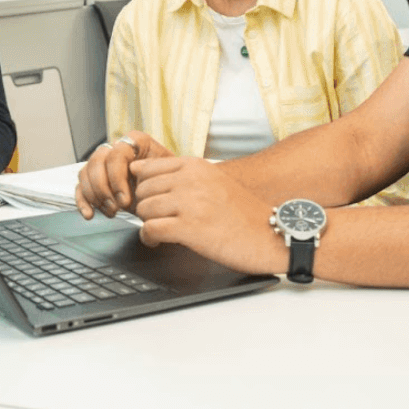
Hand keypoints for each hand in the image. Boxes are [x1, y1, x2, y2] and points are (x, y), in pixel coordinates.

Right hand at [75, 132, 169, 218]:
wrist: (167, 191)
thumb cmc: (169, 182)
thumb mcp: (168, 175)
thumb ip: (155, 174)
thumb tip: (137, 179)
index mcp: (136, 141)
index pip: (116, 153)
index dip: (117, 178)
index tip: (125, 200)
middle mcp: (116, 147)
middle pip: (97, 161)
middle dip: (104, 189)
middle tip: (117, 207)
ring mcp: (104, 163)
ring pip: (86, 173)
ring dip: (95, 196)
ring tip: (111, 212)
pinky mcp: (95, 179)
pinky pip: (80, 187)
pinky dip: (82, 201)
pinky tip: (90, 214)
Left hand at [131, 157, 286, 275]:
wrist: (269, 235)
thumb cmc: (241, 212)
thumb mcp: (212, 180)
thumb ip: (180, 174)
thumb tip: (138, 168)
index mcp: (195, 166)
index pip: (147, 168)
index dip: (145, 188)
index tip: (154, 200)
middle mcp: (191, 179)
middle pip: (142, 189)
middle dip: (146, 206)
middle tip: (160, 218)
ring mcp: (190, 202)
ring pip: (143, 209)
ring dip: (148, 223)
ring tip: (163, 230)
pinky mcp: (189, 228)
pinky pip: (150, 229)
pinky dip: (149, 238)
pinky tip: (160, 242)